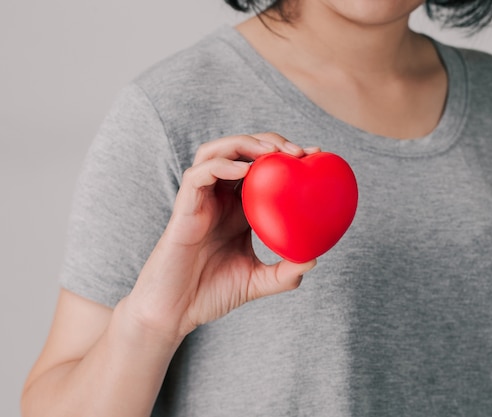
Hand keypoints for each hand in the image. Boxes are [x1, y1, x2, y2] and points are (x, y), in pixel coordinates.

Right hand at [125, 133, 318, 340]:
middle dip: (270, 141)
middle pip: (242, 150)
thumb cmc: (211, 294)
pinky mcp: (184, 208)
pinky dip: (221, 165)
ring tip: (272, 151)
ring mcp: (201, 200)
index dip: (286, 155)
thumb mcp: (257, 282)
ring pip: (217, 151)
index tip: (315, 155)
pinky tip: (246, 170)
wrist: (175, 312)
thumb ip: (284, 274)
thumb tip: (314, 259)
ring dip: (245, 144)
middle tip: (299, 151)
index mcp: (239, 209)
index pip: (261, 168)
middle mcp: (220, 198)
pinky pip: (198, 175)